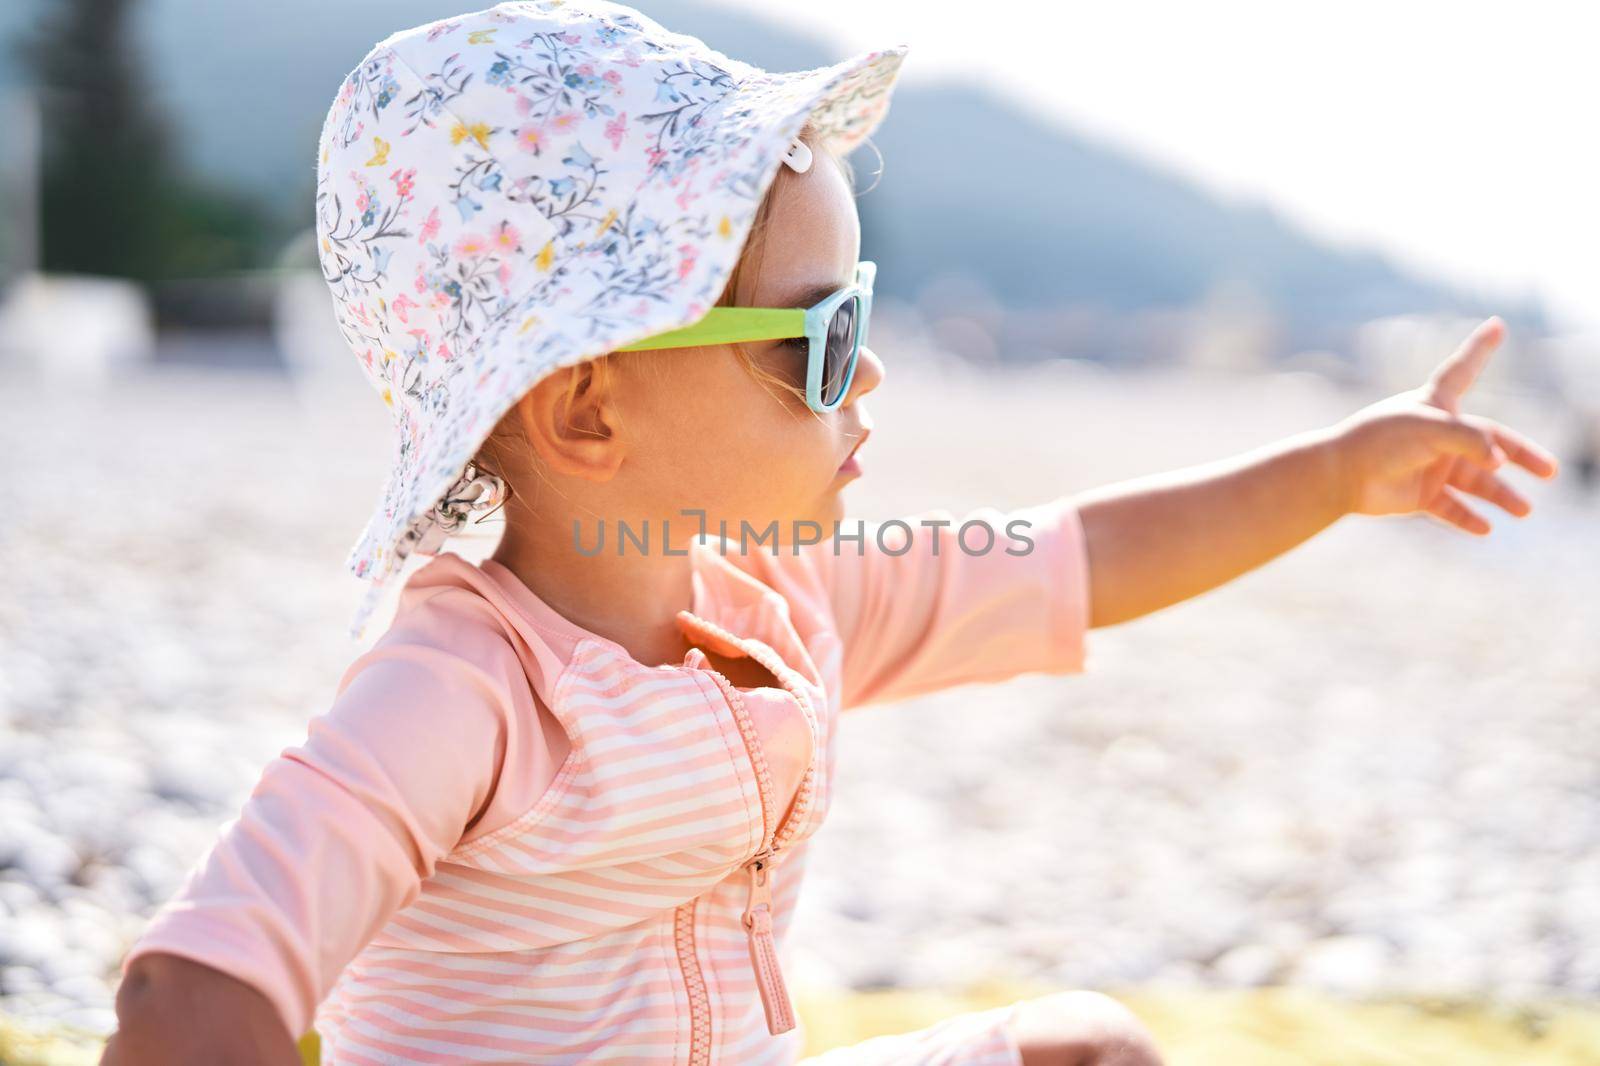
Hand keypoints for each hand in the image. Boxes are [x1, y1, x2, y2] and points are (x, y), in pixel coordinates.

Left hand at [1327, 316, 1559, 534]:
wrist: (1341, 476)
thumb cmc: (1380, 441)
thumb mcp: (1428, 429)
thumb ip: (1469, 440)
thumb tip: (1499, 463)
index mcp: (1435, 405)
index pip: (1463, 369)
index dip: (1480, 348)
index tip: (1497, 325)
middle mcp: (1437, 435)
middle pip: (1490, 443)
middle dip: (1520, 456)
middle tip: (1550, 470)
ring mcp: (1430, 466)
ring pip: (1476, 482)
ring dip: (1501, 496)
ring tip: (1525, 511)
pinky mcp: (1420, 495)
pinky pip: (1451, 509)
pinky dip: (1468, 518)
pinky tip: (1486, 529)